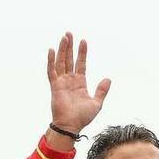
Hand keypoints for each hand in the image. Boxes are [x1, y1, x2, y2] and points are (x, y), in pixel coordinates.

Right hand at [46, 32, 110, 146]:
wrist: (71, 125)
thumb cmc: (83, 117)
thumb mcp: (96, 103)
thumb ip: (101, 90)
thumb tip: (108, 79)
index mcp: (79, 83)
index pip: (80, 63)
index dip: (82, 52)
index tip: (83, 41)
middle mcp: (69, 80)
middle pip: (69, 59)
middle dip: (69, 46)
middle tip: (69, 33)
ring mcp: (61, 82)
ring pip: (61, 62)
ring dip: (62, 49)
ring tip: (64, 37)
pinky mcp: (55, 86)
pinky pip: (52, 71)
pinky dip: (51, 61)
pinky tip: (51, 50)